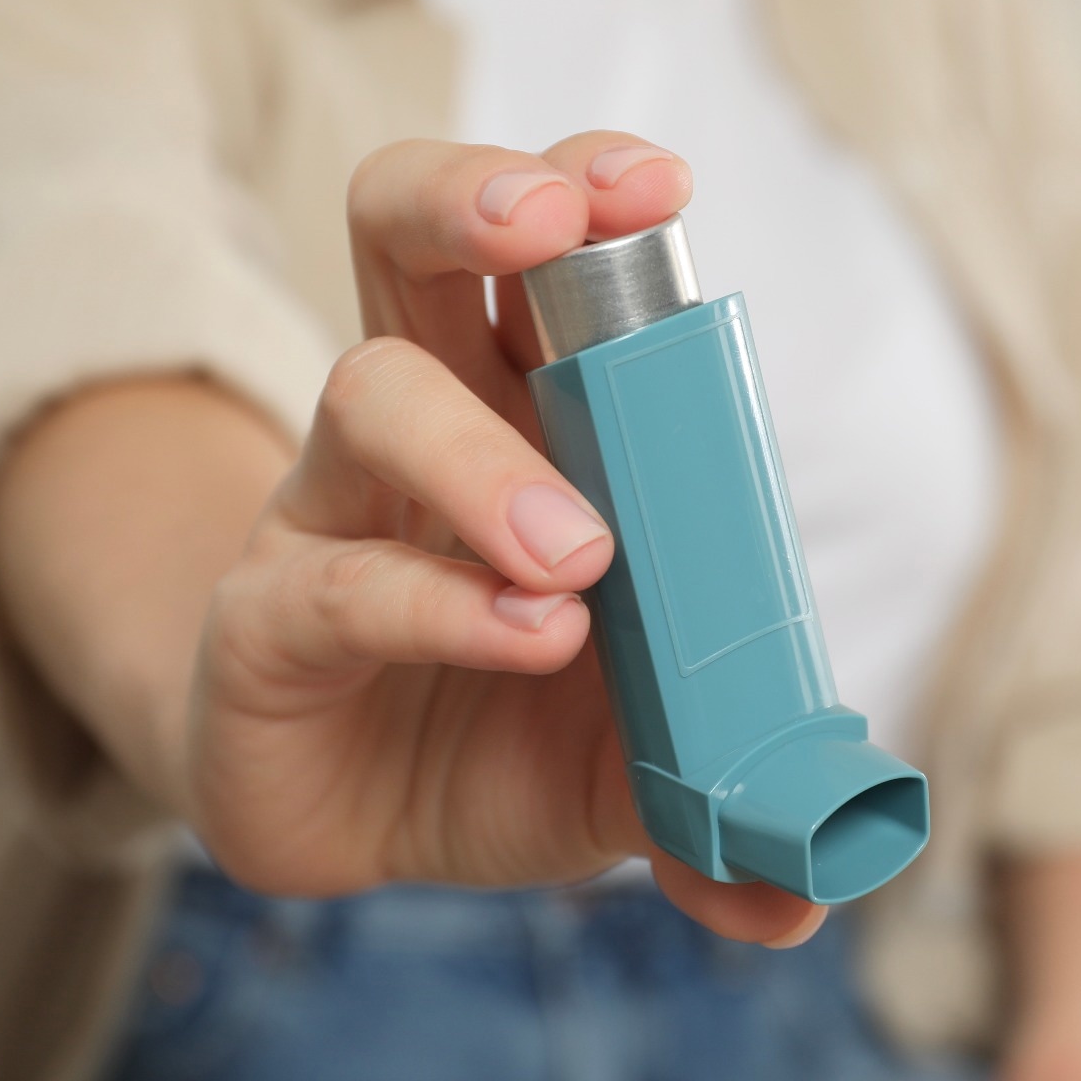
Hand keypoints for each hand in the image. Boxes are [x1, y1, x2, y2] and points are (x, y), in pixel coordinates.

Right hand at [179, 131, 823, 946]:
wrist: (355, 817)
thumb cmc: (503, 730)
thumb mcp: (634, 761)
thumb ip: (723, 808)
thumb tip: (813, 894)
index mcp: (523, 409)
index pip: (539, 254)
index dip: (585, 191)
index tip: (661, 187)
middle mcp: (421, 428)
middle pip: (404, 235)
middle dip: (473, 195)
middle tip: (552, 227)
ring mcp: (328, 511)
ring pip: (368, 390)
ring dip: (483, 458)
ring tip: (578, 557)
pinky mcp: (267, 618)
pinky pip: (339, 577)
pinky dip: (439, 603)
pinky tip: (523, 637)